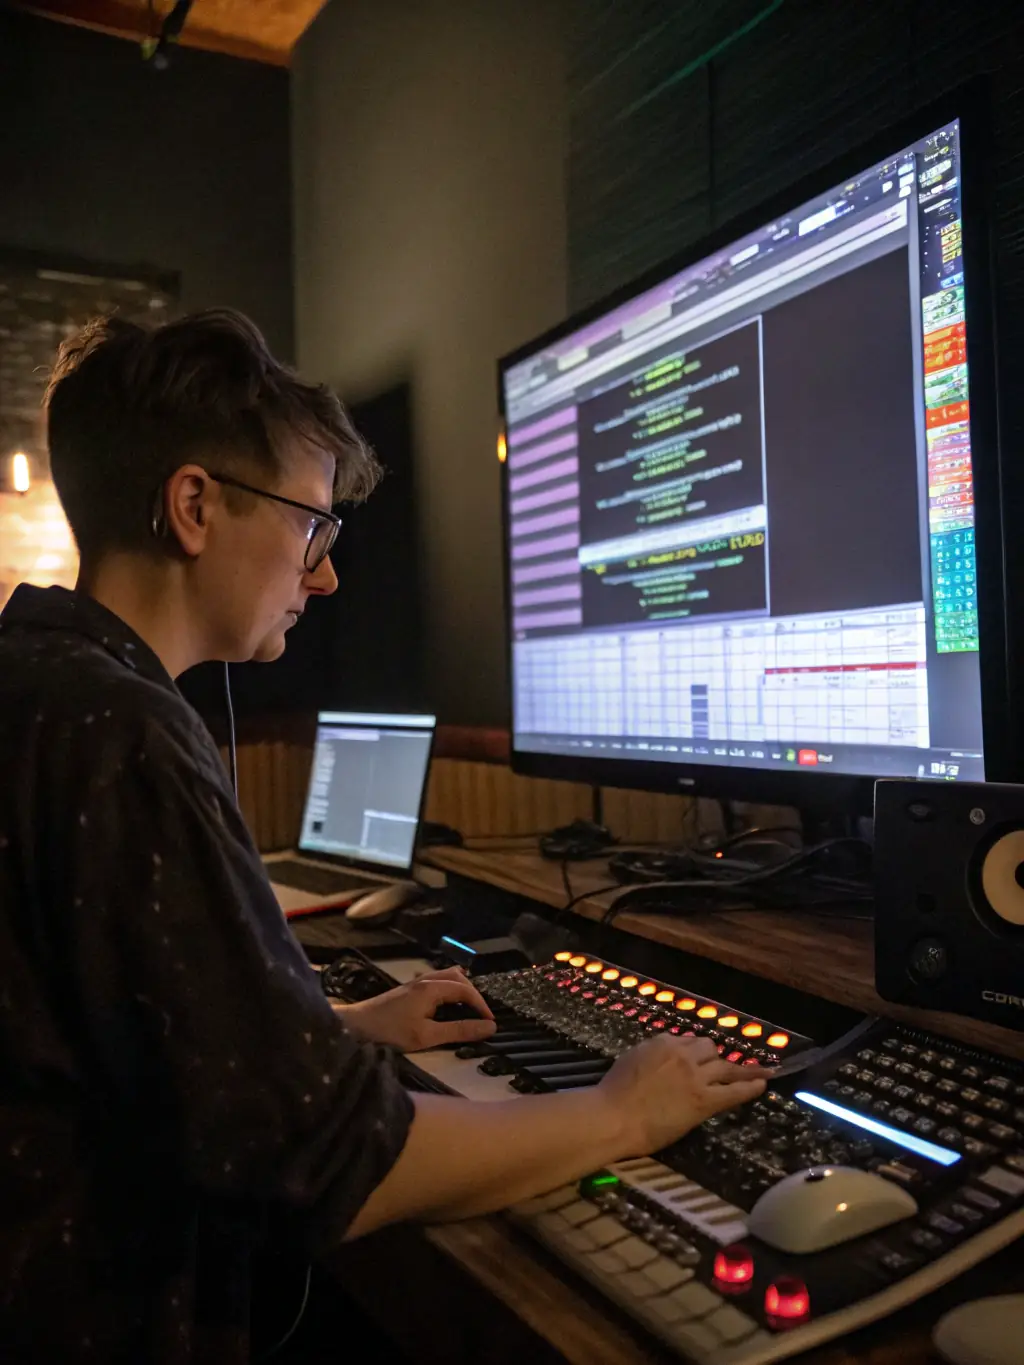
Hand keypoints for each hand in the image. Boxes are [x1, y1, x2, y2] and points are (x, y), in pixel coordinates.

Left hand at [333, 967, 496, 1051]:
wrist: (355, 1026)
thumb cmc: (390, 1032)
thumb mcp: (427, 1036)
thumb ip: (459, 1031)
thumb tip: (489, 1027)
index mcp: (432, 988)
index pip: (466, 990)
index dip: (481, 1005)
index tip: (491, 1023)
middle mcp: (425, 980)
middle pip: (458, 978)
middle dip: (473, 994)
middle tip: (481, 1015)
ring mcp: (415, 983)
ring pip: (446, 976)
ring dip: (461, 989)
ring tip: (468, 1008)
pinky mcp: (408, 990)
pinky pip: (436, 981)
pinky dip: (448, 989)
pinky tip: (445, 1004)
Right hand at [598, 1034, 770, 1154]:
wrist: (614, 1117)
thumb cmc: (614, 1093)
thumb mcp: (633, 1060)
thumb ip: (652, 1055)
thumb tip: (664, 1059)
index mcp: (663, 1043)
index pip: (688, 1041)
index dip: (693, 1052)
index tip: (696, 1061)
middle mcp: (682, 1054)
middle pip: (708, 1049)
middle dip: (713, 1058)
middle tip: (716, 1072)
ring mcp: (695, 1077)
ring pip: (725, 1066)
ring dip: (742, 1069)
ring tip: (763, 1071)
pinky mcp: (704, 1100)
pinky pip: (734, 1091)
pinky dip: (750, 1086)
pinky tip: (762, 1084)